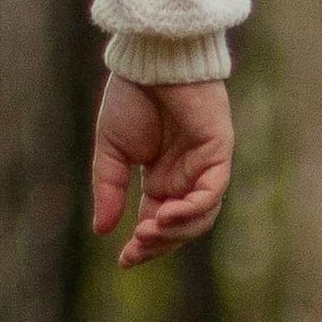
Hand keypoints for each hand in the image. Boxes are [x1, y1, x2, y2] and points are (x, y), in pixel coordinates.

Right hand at [89, 75, 234, 267]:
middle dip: (160, 244)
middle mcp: (186, 177)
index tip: (124, 261)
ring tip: (147, 231)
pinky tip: (166, 214)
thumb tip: (103, 230)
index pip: (158, 223)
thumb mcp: (111, 151)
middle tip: (135, 251)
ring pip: (202, 216)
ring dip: (176, 230)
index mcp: (161, 178)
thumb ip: (109, 189)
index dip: (144, 246)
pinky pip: (213, 192)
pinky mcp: (218, 152)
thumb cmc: (131, 97)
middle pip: (182, 227)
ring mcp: (205, 166)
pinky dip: (192, 208)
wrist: (149, 61)